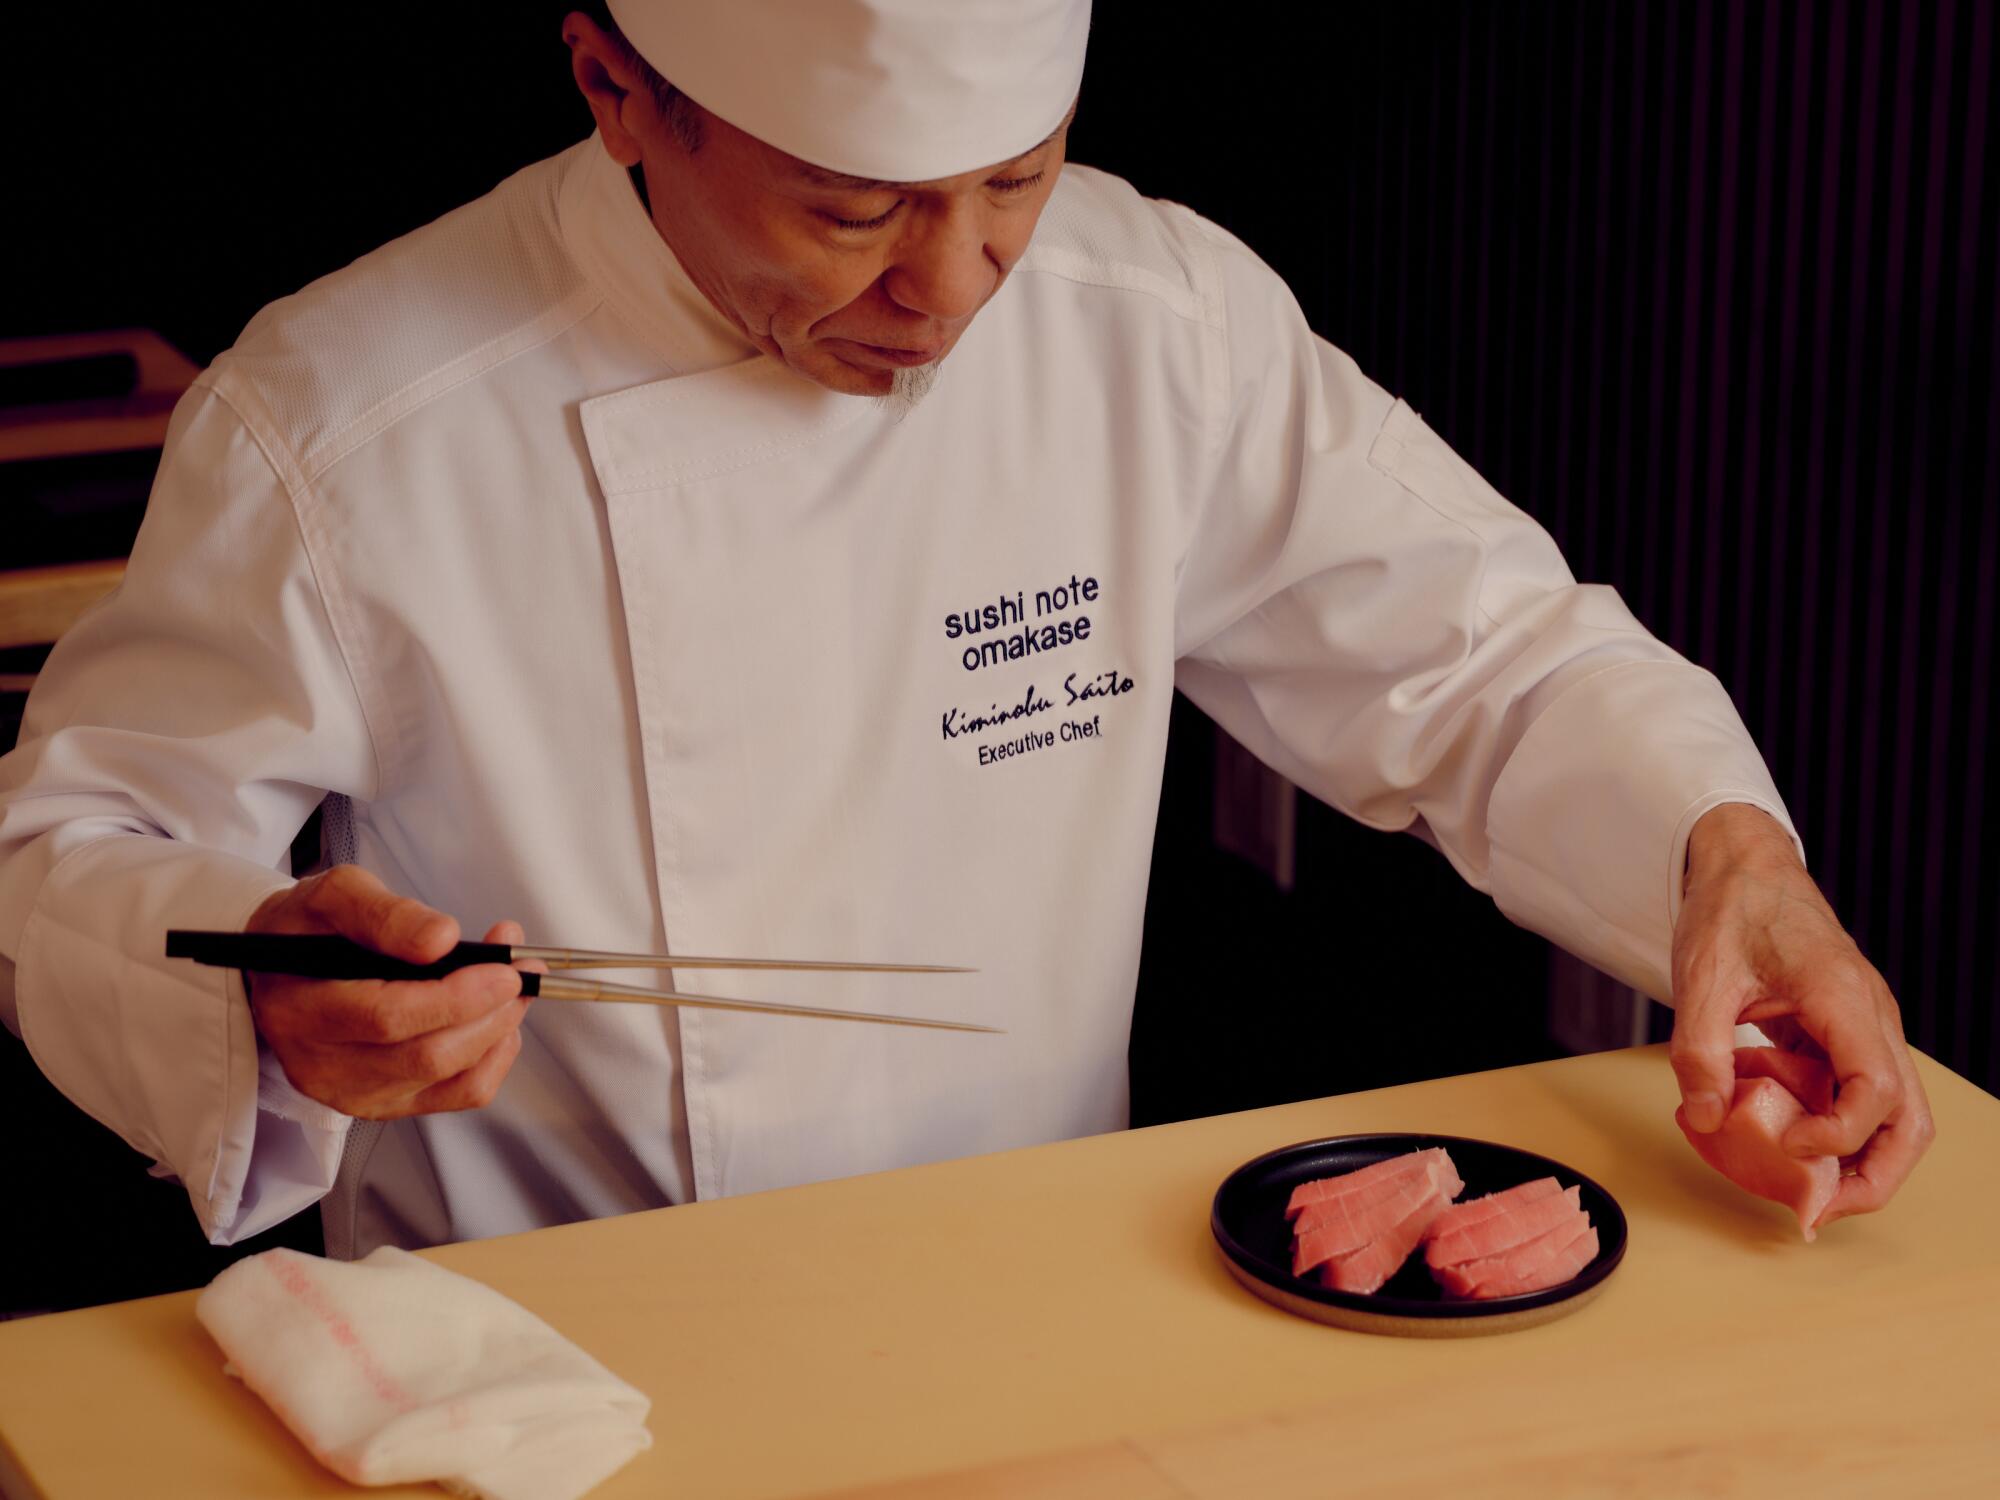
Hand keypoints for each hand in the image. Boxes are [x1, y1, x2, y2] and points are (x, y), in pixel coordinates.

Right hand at [244, 865, 535, 1119]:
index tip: (501, 967)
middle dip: (489, 1012)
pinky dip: (494, 1057)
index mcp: (301, 1010)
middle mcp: (323, 1066)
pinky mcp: (387, 1105)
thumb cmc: (308, 931)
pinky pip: (459, 1094)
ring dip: (498, 1030)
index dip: (454, 996)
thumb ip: (385, 914)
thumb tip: (442, 938)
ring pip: (449, 1078)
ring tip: (515, 986)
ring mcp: (355, 1094)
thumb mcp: (335, 897)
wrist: (283, 972)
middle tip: (521, 970)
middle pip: (426, 1056)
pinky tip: (498, 1021)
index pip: (386, 1018)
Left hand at [1667, 804, 1934, 1228]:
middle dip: (1871, 1177)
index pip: (1876, 1089)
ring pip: (1892, 1115)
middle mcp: (1871, 1019)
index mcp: (1844, 998)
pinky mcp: (1845, 1036)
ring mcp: (1864, 1029)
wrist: (1744, 867)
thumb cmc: (1730, 910)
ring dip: (1853, 1159)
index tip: (1783, 1144)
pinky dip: (1826, 1127)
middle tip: (1814, 1212)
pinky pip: (1854, 1096)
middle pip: (1908, 1120)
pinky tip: (1773, 1133)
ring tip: (1799, 1190)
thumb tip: (1708, 1121)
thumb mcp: (1700, 977)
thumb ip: (1701, 1051)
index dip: (1838, 1134)